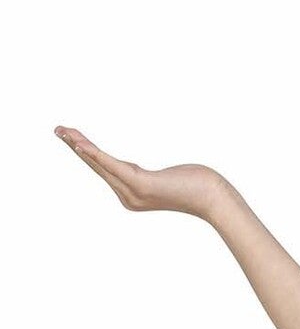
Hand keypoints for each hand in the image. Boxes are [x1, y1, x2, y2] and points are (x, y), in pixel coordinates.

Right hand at [54, 126, 224, 221]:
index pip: (103, 168)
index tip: (70, 138)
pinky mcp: (142, 185)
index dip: (84, 152)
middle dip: (75, 146)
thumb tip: (137, 170)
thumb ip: (145, 175)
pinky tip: (82, 146)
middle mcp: (128, 196)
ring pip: (101, 165)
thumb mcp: (165, 177)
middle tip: (57, 130)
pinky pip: (114, 166)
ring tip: (64, 133)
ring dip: (80, 147)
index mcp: (130, 193)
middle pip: (96, 166)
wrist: (212, 198)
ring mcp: (134, 192)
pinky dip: (96, 155)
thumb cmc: (196, 186)